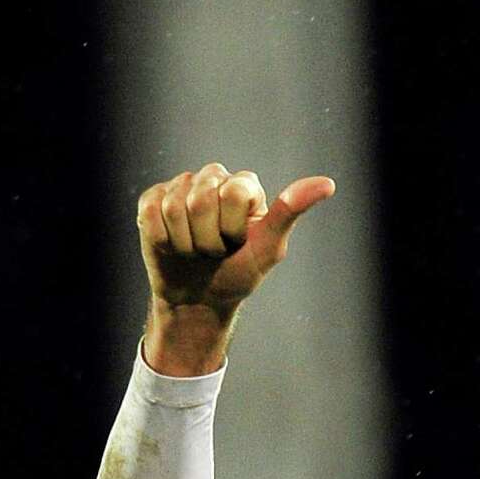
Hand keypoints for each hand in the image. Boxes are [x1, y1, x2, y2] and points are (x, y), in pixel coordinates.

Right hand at [137, 162, 335, 312]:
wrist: (200, 300)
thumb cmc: (238, 274)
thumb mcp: (268, 249)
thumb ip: (290, 213)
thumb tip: (327, 183)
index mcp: (244, 185)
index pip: (232, 192)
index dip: (231, 227)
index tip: (238, 243)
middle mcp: (212, 178)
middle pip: (200, 200)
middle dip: (208, 239)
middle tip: (215, 251)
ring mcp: (180, 186)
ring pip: (174, 208)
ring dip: (186, 244)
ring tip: (196, 251)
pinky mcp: (152, 199)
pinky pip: (151, 214)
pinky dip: (164, 241)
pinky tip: (174, 246)